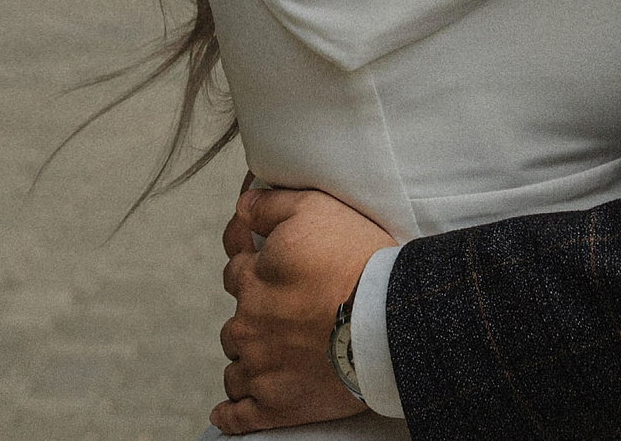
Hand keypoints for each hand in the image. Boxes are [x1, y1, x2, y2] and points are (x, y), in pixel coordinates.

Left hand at [211, 187, 395, 434]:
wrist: (390, 321)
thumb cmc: (359, 262)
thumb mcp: (316, 209)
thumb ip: (271, 204)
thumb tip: (242, 205)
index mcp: (254, 278)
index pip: (235, 268)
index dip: (252, 264)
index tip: (266, 268)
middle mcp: (249, 323)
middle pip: (236, 320)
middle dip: (255, 315)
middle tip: (288, 313)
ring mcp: (259, 368)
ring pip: (236, 366)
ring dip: (249, 360)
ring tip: (276, 357)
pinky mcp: (275, 405)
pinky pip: (239, 416)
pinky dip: (233, 413)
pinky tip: (230, 411)